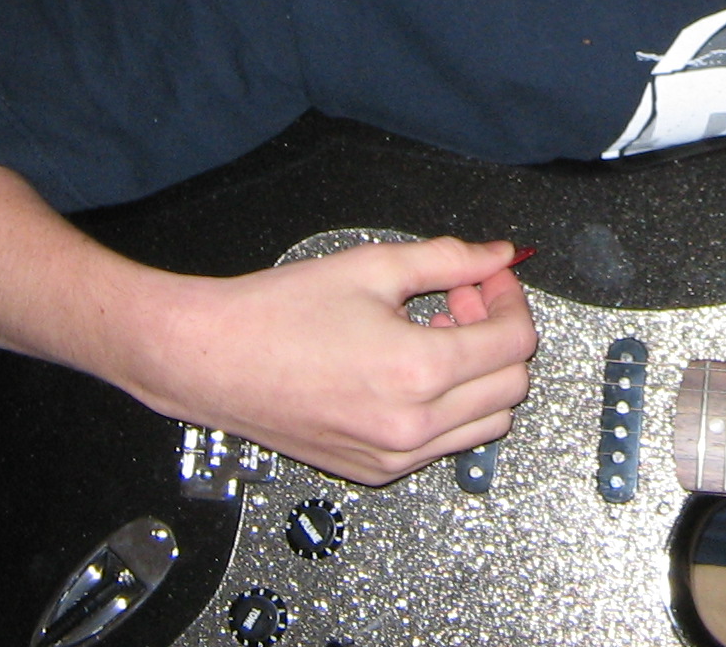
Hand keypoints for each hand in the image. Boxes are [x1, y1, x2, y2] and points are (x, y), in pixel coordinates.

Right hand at [125, 236, 536, 486]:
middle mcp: (412, 426)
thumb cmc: (276, 314)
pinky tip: (411, 368)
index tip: (491, 277)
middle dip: (500, 334)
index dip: (511, 299)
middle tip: (463, 300)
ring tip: (436, 334)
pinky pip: (444, 446)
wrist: (210, 360)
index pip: (515, 343)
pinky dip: (449, 408)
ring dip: (480, 377)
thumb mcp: (373, 267)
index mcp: (418, 372)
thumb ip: (449, 259)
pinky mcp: (375, 471)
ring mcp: (394, 458)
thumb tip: (496, 255)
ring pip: (487, 425)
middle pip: (511, 387)